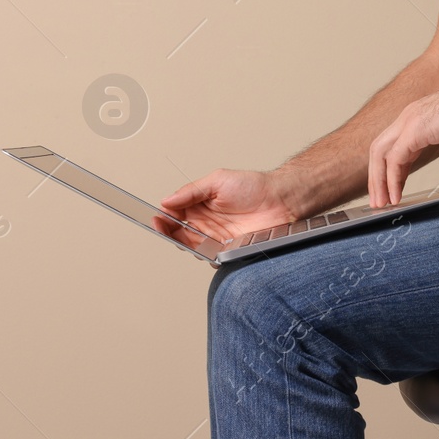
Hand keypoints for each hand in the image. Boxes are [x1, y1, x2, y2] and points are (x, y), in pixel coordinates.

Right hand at [158, 168, 298, 246]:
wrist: (280, 200)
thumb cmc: (253, 186)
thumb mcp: (218, 180)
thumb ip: (192, 191)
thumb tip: (167, 200)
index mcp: (200, 204)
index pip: (174, 214)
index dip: (164, 218)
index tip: (157, 219)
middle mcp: (206, 223)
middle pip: (179, 233)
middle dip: (169, 233)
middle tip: (165, 230)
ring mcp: (217, 238)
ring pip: (192, 247)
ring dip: (186, 245)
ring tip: (184, 238)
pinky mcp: (229, 251)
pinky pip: (211, 258)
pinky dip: (206, 256)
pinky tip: (205, 250)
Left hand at [367, 73, 438, 207]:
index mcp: (418, 120)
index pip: (393, 149)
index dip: (389, 173)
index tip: (390, 192)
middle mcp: (409, 119)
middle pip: (379, 151)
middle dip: (377, 178)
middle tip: (379, 202)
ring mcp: (409, 122)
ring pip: (380, 154)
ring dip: (378, 181)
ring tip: (382, 203)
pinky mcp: (414, 130)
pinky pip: (394, 159)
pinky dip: (392, 180)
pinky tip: (396, 196)